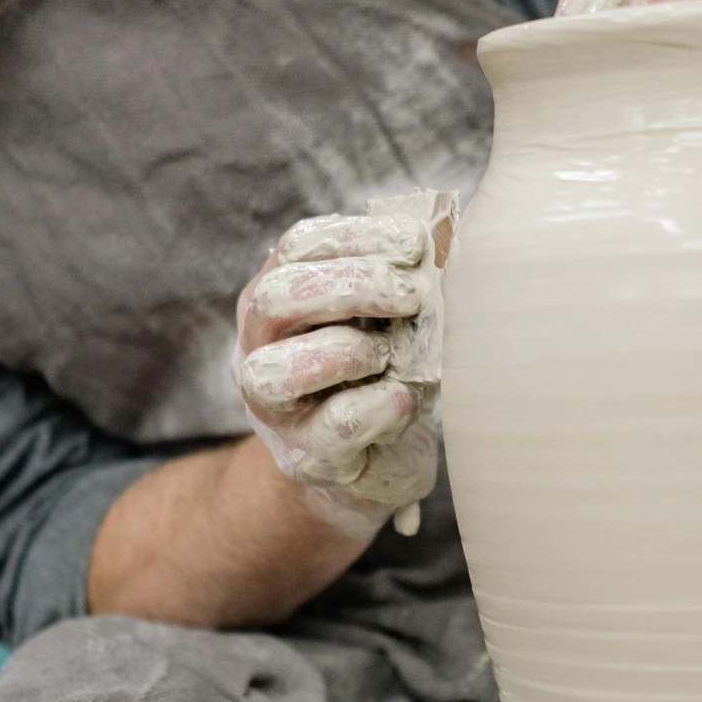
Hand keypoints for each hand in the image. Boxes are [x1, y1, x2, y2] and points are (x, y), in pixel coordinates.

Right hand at [232, 211, 439, 531]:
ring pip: (276, 370)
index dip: (357, 237)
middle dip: (352, 286)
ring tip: (391, 355)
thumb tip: (442, 239)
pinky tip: (404, 397)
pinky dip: (380, 405)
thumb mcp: (389, 318)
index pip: (299, 246)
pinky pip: (336, 424)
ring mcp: (275, 409)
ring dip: (349, 351)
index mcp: (279, 296)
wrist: (371, 464)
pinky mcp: (307, 457)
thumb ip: (401, 280)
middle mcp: (260, 347)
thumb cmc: (382, 374)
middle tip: (412, 294)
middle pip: (275, 297)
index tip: (415, 244)